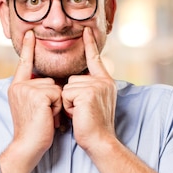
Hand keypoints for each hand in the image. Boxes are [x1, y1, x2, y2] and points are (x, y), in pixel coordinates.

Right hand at [8, 31, 62, 160]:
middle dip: (54, 99)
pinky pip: (58, 94)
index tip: (30, 33)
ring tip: (46, 117)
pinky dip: (58, 107)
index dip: (28, 48)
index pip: (24, 64)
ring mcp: (26, 89)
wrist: (28, 146)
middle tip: (44, 116)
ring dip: (56, 104)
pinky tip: (48, 118)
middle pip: (50, 81)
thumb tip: (54, 85)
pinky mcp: (36, 95)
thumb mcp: (33, 108)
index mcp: (17, 87)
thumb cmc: (35, 131)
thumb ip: (38, 93)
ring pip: (56, 88)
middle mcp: (19, 85)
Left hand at [62, 27, 116, 151]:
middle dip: (71, 97)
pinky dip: (68, 107)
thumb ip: (87, 90)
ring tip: (81, 114)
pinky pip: (66, 94)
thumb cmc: (92, 127)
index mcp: (106, 82)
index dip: (90, 45)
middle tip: (82, 112)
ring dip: (69, 103)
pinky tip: (78, 115)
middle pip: (73, 79)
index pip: (95, 59)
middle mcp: (103, 82)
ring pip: (68, 87)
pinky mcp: (88, 93)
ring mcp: (97, 86)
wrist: (100, 141)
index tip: (86, 30)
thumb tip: (72, 83)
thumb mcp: (92, 103)